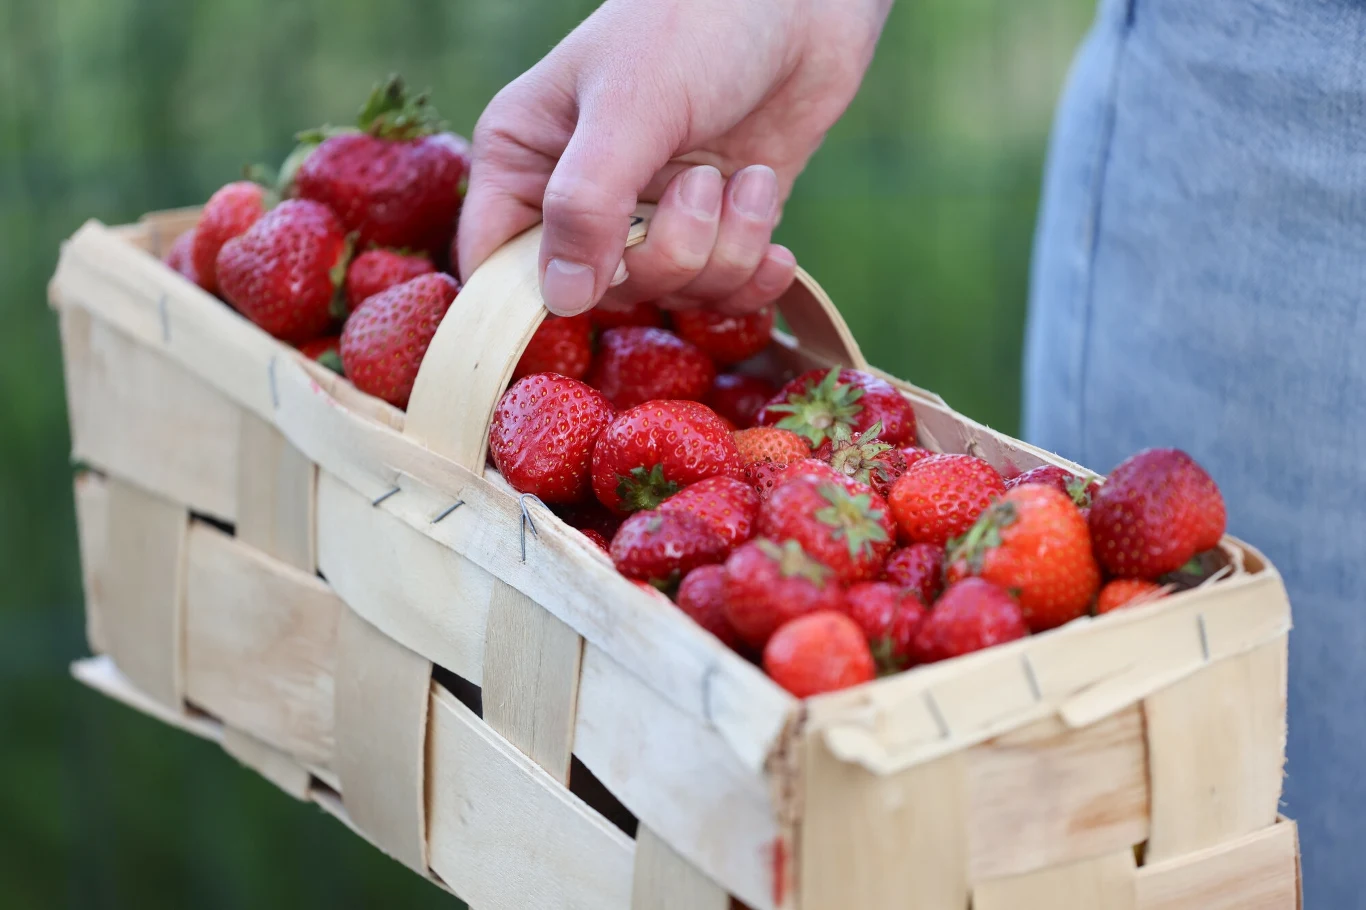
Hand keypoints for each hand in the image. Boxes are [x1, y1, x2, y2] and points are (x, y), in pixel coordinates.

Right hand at [458, 0, 891, 314]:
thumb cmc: (696, 21)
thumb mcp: (632, 105)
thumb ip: (588, 203)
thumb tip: (561, 300)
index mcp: (524, 158)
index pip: (493, 267)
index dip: (530, 302)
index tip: (595, 296)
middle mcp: (579, 198)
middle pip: (598, 294)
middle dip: (667, 256)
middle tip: (701, 184)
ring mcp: (651, 216)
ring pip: (670, 293)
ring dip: (723, 247)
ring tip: (744, 177)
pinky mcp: (714, 229)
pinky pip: (722, 292)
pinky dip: (755, 265)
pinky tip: (767, 207)